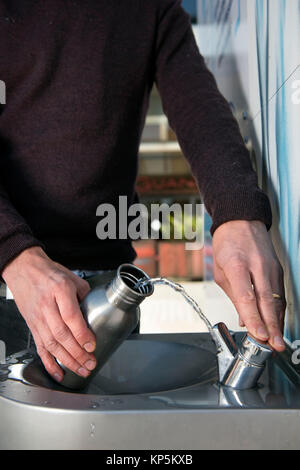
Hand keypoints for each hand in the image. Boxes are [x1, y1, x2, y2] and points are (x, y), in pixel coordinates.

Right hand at [2, 247, 96, 381]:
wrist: (24, 269)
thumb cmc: (48, 272)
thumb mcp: (72, 277)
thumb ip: (85, 295)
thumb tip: (95, 311)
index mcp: (59, 290)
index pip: (71, 317)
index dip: (82, 334)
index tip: (92, 345)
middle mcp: (47, 306)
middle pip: (62, 335)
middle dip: (78, 353)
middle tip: (90, 363)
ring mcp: (37, 318)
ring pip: (51, 344)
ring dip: (67, 361)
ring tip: (81, 370)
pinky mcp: (32, 326)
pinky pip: (40, 348)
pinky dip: (49, 363)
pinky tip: (59, 374)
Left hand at [212, 220, 285, 350]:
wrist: (242, 220)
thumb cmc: (227, 244)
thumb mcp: (220, 270)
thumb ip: (232, 295)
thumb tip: (244, 320)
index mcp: (237, 264)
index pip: (247, 296)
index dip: (253, 318)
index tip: (257, 334)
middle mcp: (258, 265)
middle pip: (267, 300)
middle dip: (271, 326)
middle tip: (274, 345)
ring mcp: (271, 267)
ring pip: (277, 299)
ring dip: (277, 322)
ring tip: (276, 341)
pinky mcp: (279, 269)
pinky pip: (280, 294)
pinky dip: (278, 311)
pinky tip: (277, 324)